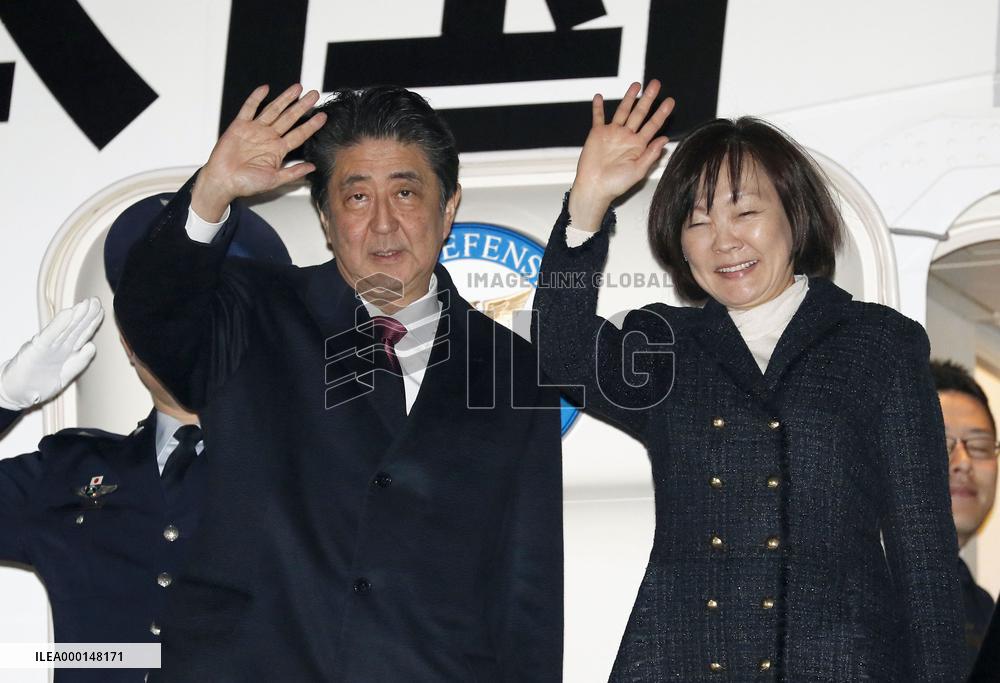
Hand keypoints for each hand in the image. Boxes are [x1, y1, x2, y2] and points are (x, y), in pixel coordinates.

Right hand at [0, 298, 103, 410]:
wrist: (16, 393)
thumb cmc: (39, 383)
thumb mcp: (66, 374)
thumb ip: (79, 361)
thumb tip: (92, 346)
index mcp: (65, 351)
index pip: (81, 334)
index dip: (92, 322)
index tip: (102, 310)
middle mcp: (57, 346)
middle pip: (75, 328)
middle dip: (87, 315)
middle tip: (96, 301)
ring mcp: (46, 347)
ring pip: (64, 329)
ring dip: (76, 316)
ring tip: (86, 304)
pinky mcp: (35, 350)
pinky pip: (49, 336)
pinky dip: (59, 325)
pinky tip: (68, 314)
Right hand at [192, 84, 328, 220]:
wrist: (223, 181)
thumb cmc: (247, 183)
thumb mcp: (274, 180)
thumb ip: (293, 172)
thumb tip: (312, 168)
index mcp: (278, 150)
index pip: (299, 135)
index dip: (311, 125)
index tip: (323, 116)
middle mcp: (269, 137)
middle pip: (289, 118)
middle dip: (302, 106)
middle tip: (315, 94)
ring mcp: (255, 130)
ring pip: (273, 110)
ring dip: (285, 98)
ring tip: (298, 88)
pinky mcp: (239, 125)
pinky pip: (249, 109)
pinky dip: (256, 98)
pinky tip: (265, 89)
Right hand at [568, 80, 674, 230]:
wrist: (594, 187)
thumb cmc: (616, 184)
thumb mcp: (638, 171)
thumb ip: (651, 154)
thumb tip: (664, 139)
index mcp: (638, 145)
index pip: (653, 125)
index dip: (662, 113)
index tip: (670, 101)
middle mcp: (627, 137)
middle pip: (640, 113)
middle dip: (648, 98)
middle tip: (655, 84)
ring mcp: (612, 133)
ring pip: (623, 111)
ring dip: (629, 98)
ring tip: (636, 85)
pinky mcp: (597, 134)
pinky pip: (598, 117)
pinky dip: (597, 107)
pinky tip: (599, 97)